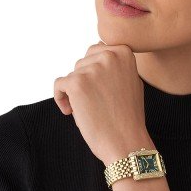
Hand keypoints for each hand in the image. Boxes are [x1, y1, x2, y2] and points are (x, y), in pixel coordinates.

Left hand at [54, 41, 152, 164]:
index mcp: (124, 53)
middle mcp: (109, 56)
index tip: (100, 92)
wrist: (126, 143)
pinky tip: (71, 112)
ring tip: (88, 110)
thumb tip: (101, 47)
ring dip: (75, 92)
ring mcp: (92, 69)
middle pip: (83, 62)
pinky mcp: (77, 83)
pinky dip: (61, 98)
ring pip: (72, 75)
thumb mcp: (131, 82)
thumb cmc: (128, 118)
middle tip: (95, 103)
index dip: (94, 73)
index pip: (97, 51)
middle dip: (85, 82)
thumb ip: (116, 65)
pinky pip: (59, 85)